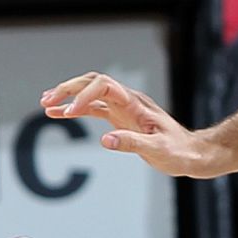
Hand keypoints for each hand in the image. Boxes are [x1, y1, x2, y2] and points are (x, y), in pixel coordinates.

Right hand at [41, 72, 228, 177]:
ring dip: (68, 96)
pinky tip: (57, 114)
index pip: (104, 86)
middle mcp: (128, 101)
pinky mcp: (121, 119)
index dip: (84, 95)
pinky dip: (75, 109)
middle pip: (93, 83)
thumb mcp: (159, 150)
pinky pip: (93, 109)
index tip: (70, 113)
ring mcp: (123, 108)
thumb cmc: (180, 152)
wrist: (193, 155)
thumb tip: (106, 140)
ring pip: (91, 93)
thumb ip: (133, 143)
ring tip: (45, 104)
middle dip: (69, 88)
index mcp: (136, 103)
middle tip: (47, 100)